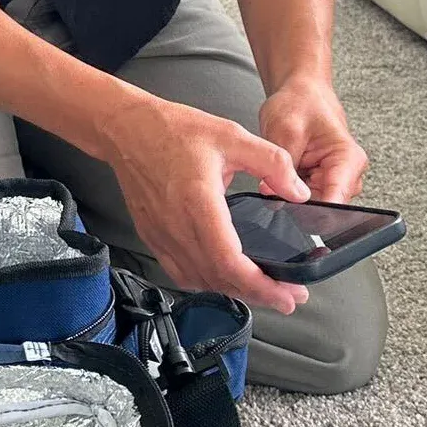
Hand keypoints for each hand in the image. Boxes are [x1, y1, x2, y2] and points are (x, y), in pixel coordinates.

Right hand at [97, 92, 313, 314]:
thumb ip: (272, 162)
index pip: (229, 261)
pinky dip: (205, 281)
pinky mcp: (151, 236)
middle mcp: (176, 225)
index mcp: (198, 202)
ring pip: (199, 280)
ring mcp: (161, 235)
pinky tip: (222, 275)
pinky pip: (180, 272)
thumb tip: (298, 193)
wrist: (127, 129)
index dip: (259, 285)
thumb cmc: (174, 130)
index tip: (286, 294)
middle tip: (286, 297)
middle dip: (257, 294)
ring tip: (260, 287)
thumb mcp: (232, 135)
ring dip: (231, 290)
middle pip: (218, 278)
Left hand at [257, 76, 367, 203]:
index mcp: (348, 160)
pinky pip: (303, 200)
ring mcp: (333, 181)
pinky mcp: (320, 184)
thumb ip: (283, 166)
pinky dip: (288, 190)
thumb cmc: (300, 102)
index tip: (288, 207)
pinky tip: (279, 174)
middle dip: (296, 203)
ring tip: (278, 171)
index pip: (337, 201)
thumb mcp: (286, 129)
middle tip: (273, 184)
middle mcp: (347, 175)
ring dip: (290, 195)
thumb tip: (275, 196)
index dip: (311, 211)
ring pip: (311, 207)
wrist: (300, 92)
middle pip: (324, 209)